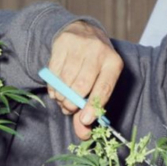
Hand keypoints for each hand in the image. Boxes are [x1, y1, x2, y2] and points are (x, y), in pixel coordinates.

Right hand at [47, 20, 122, 139]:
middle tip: (68, 109)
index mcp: (113, 63)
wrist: (82, 31)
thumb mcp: (99, 82)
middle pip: (81, 86)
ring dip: (61, 96)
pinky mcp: (63, 43)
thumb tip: (83, 134)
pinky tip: (56, 87)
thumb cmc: (94, 65)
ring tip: (62, 98)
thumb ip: (90, 109)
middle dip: (72, 103)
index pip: (104, 89)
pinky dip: (52, 86)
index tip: (85, 120)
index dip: (93, 107)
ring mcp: (80, 46)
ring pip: (65, 80)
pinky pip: (53, 72)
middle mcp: (98, 52)